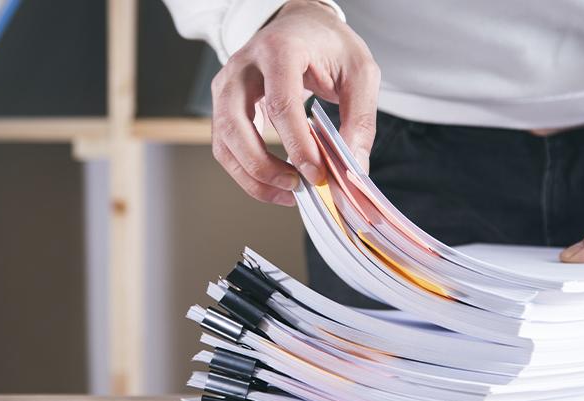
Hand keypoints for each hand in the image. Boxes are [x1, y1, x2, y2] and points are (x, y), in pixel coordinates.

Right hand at [210, 0, 379, 205]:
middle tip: (298, 187)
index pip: (280, 104)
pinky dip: (248, 173)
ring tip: (289, 192)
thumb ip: (359, 119)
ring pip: (223, 142)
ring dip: (252, 177)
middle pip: (235, 125)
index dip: (297, 146)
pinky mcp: (224, 105)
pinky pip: (226, 148)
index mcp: (279, 50)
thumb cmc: (330, 45)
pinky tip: (277, 183)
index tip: (317, 174)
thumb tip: (353, 167)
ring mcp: (226, 86)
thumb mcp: (360, 72)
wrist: (302, 26)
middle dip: (264, 167)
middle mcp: (243, 67)